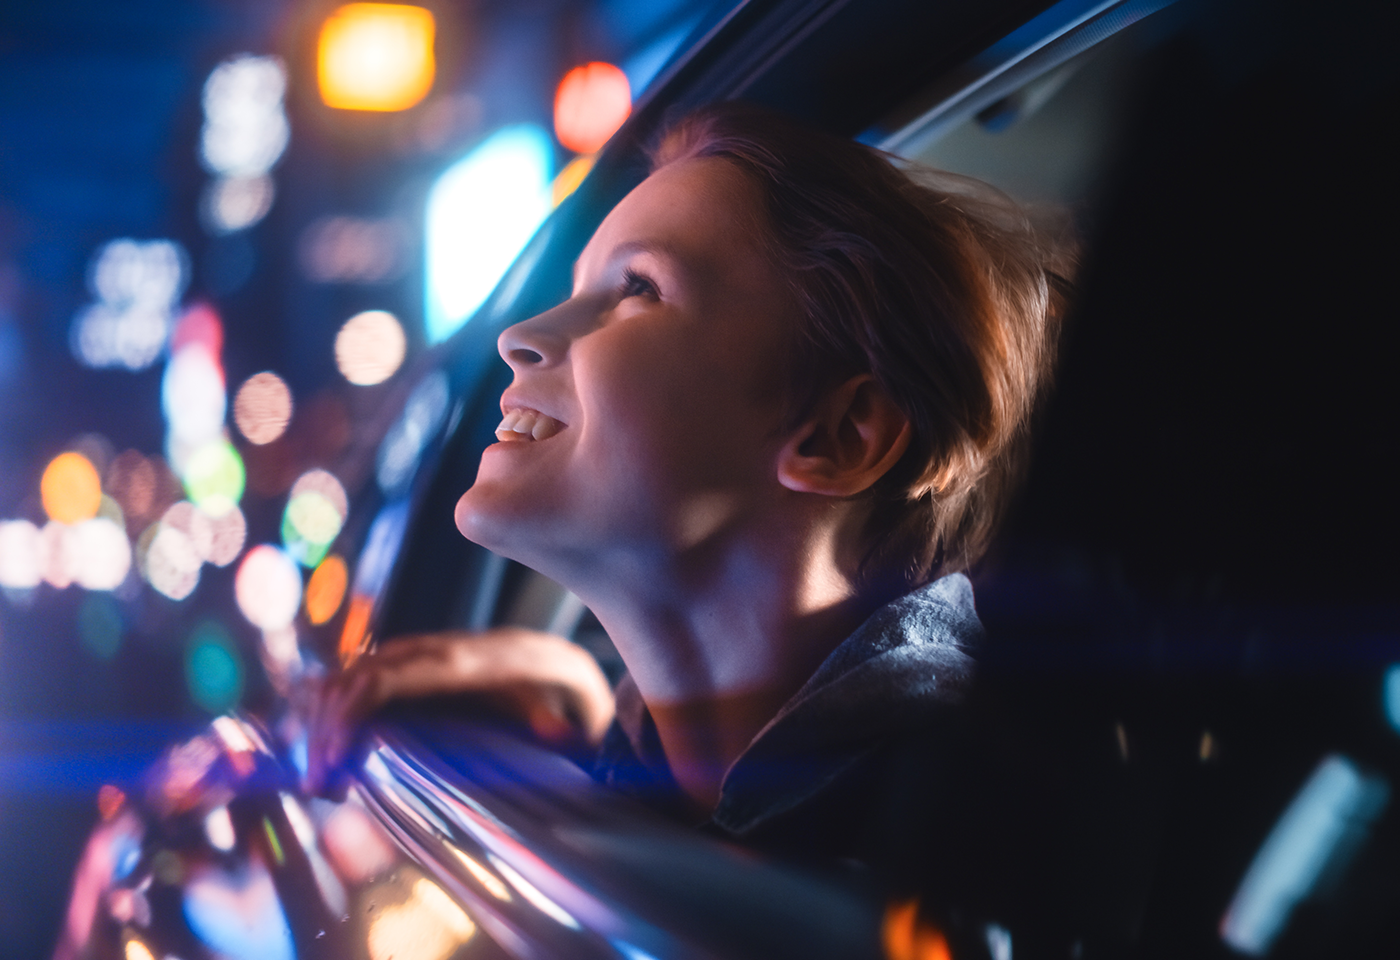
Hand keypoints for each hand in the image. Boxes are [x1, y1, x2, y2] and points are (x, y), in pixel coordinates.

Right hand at [302, 626, 614, 795]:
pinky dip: (332, 711)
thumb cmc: (552, 689)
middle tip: (320, 786)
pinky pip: (356, 679)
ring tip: (320, 779)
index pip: (390, 675)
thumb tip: (558, 736)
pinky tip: (324, 750)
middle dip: (328, 729)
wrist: (549, 656)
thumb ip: (557, 721)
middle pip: (357, 677)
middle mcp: (432, 651)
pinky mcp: (407, 666)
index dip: (352, 711)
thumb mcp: (558, 704)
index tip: (334, 759)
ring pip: (350, 676)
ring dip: (325, 723)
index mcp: (464, 663)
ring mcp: (416, 655)